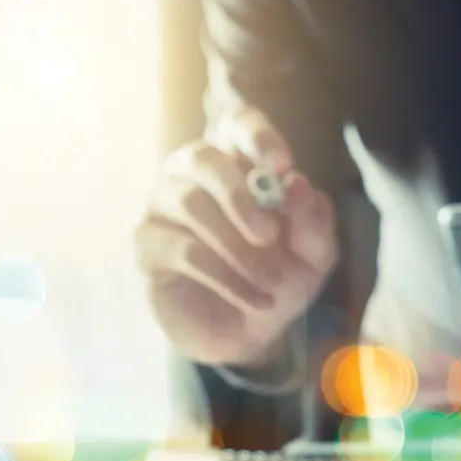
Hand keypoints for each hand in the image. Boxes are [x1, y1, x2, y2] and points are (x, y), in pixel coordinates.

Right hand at [134, 106, 337, 367]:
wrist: (249, 334)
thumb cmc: (280, 280)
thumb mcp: (313, 256)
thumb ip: (313, 222)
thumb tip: (300, 184)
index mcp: (239, 165)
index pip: (237, 126)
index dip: (256, 136)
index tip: (281, 163)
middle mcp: (194, 174)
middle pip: (204, 158)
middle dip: (241, 196)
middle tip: (270, 234)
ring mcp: (164, 206)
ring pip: (190, 203)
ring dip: (238, 248)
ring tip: (273, 283)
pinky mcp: (147, 244)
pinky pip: (183, 250)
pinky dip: (226, 277)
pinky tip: (256, 300)